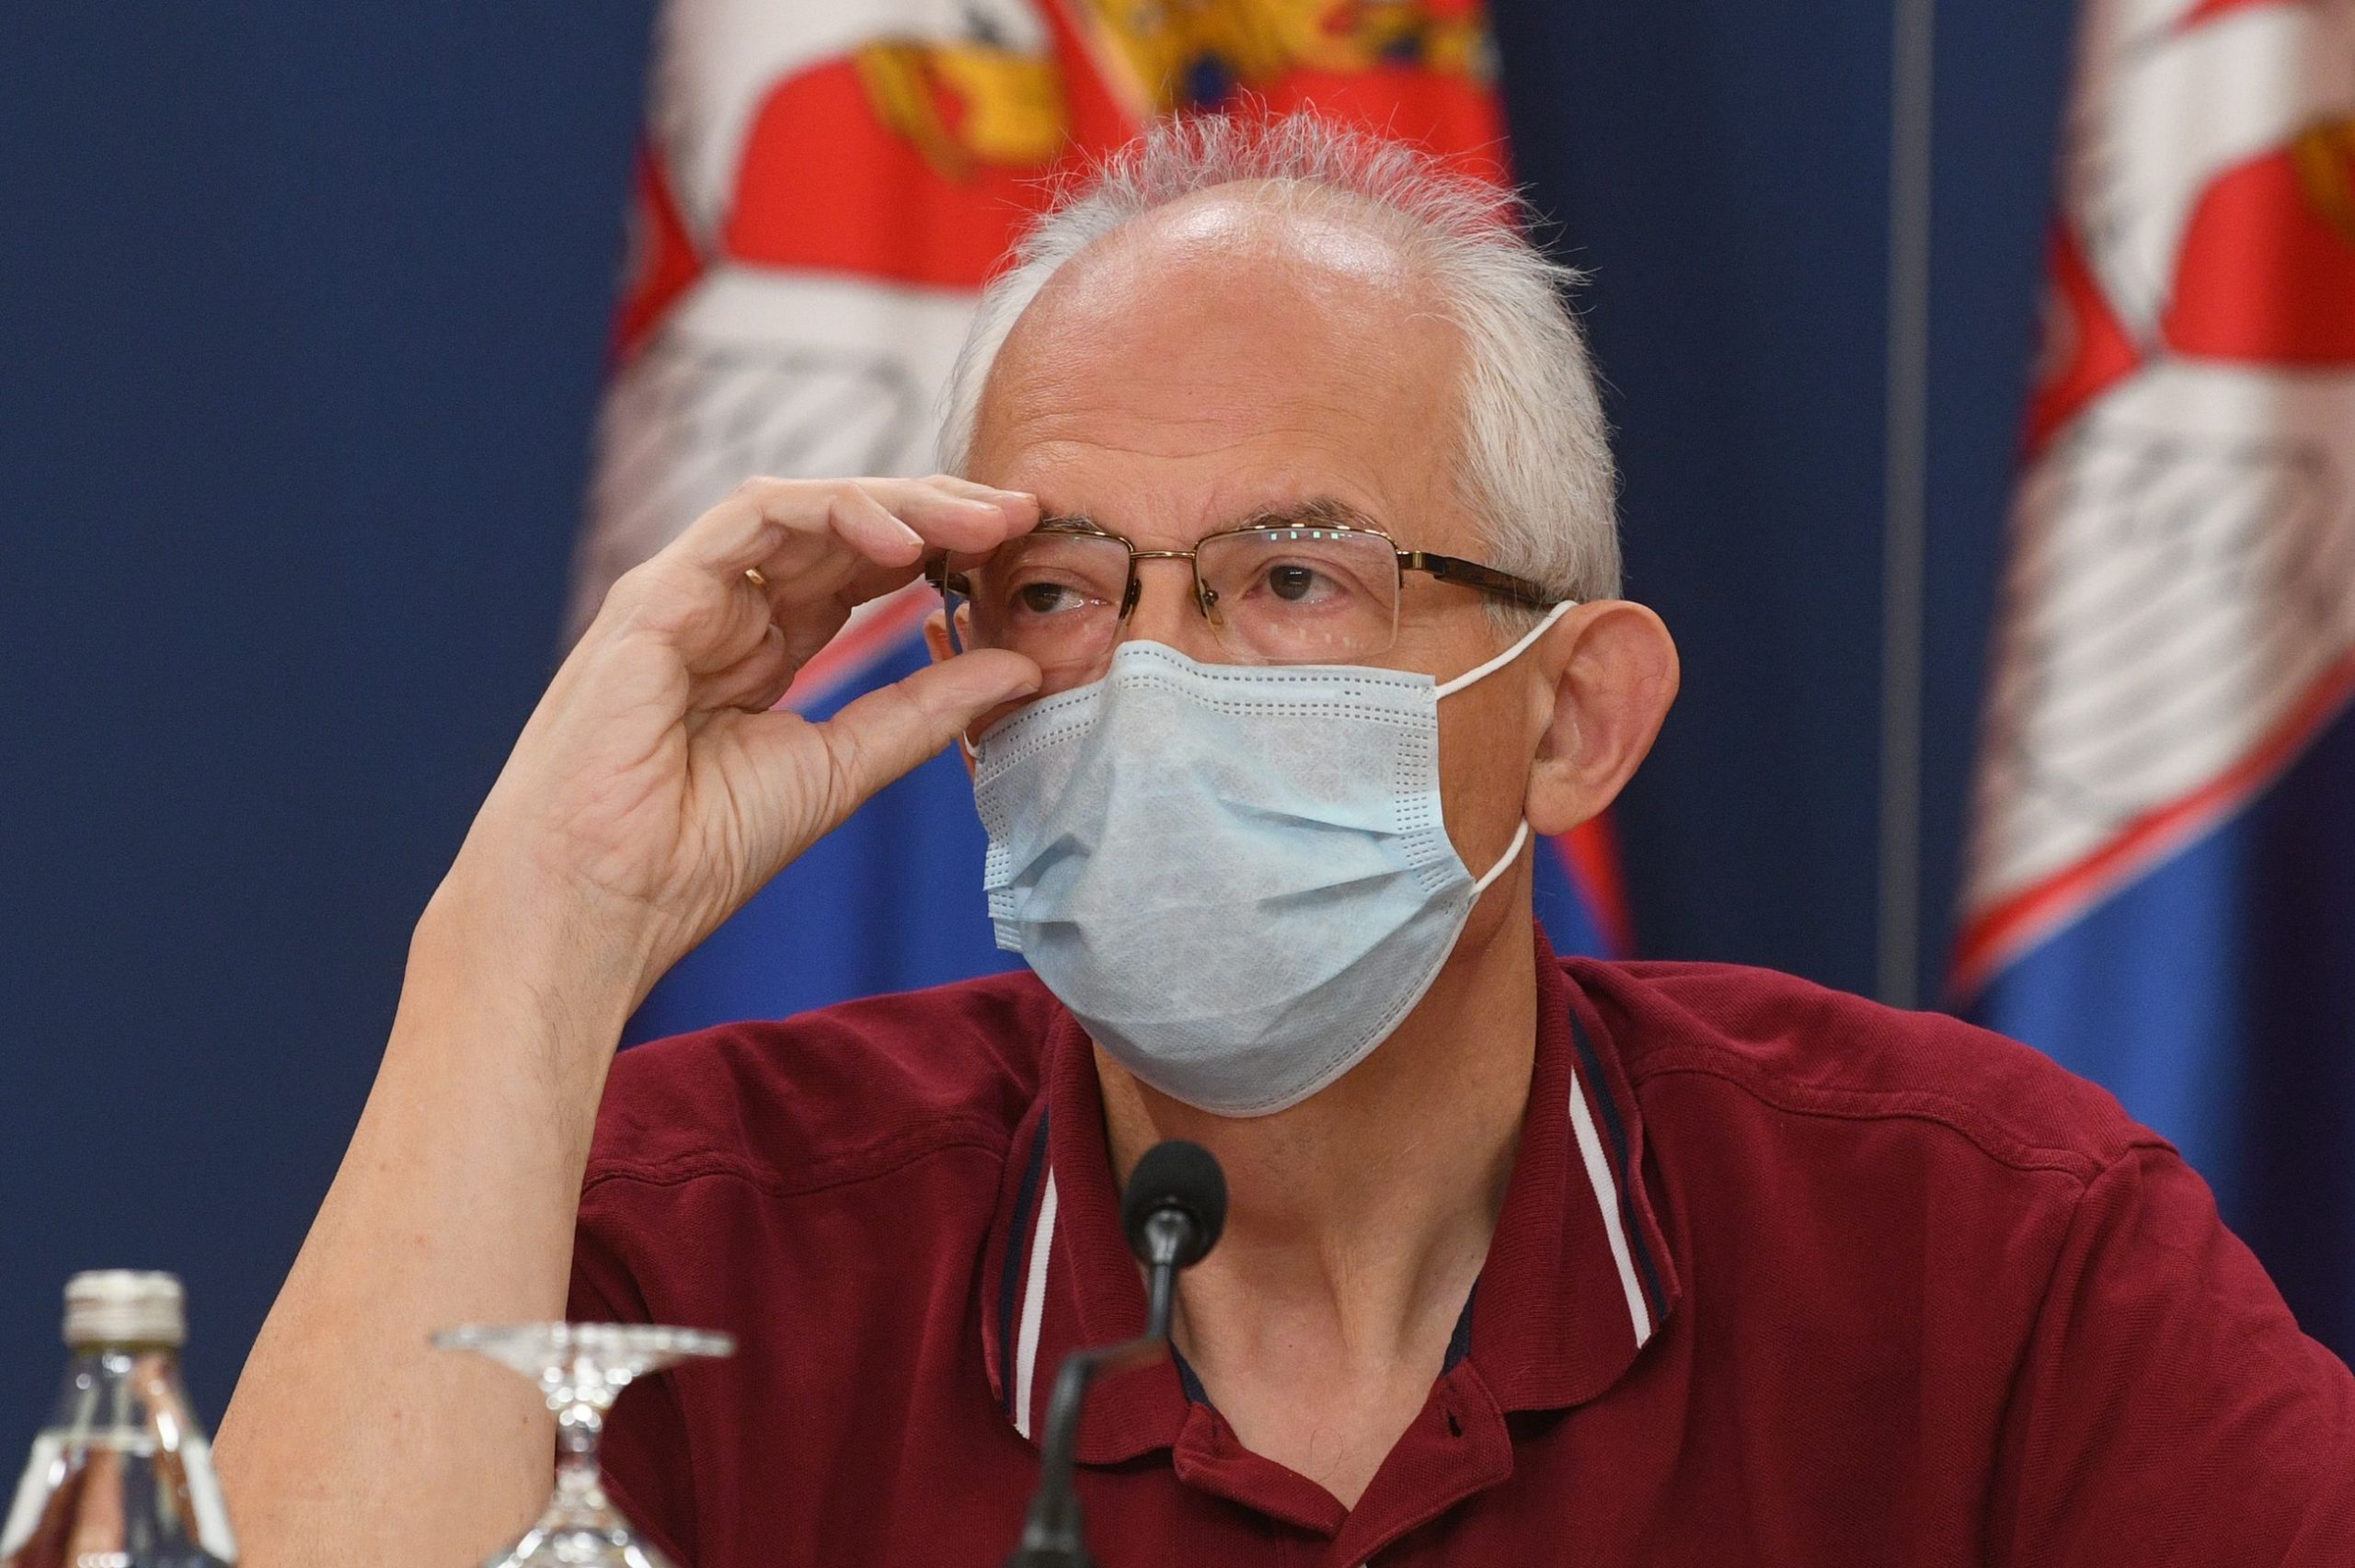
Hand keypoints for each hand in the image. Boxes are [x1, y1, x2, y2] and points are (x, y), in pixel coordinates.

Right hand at [439, 475, 1040, 1005]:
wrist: (599, 905)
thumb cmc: (693, 855)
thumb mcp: (842, 769)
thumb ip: (924, 712)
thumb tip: (1020, 665)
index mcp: (760, 652)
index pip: (857, 570)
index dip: (940, 550)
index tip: (1022, 550)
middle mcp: (723, 612)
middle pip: (837, 529)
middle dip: (934, 511)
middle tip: (1021, 512)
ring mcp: (684, 596)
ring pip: (800, 509)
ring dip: (896, 502)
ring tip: (979, 520)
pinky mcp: (654, 595)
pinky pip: (749, 520)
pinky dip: (830, 513)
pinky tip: (901, 539)